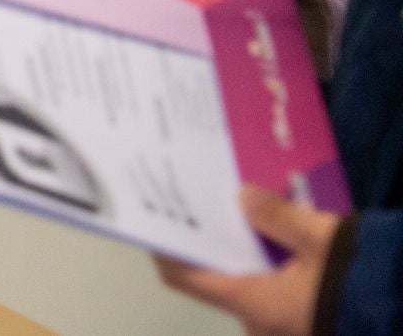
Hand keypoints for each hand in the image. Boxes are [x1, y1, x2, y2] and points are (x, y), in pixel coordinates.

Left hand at [155, 186, 338, 335]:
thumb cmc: (360, 280)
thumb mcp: (320, 238)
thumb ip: (277, 215)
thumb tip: (243, 195)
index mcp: (252, 303)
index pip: (185, 277)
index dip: (165, 248)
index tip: (157, 216)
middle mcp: (261, 321)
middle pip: (220, 277)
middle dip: (217, 241)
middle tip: (208, 201)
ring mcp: (286, 327)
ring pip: (252, 283)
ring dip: (249, 251)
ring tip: (244, 208)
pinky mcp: (310, 323)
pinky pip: (278, 290)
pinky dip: (274, 263)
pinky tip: (281, 234)